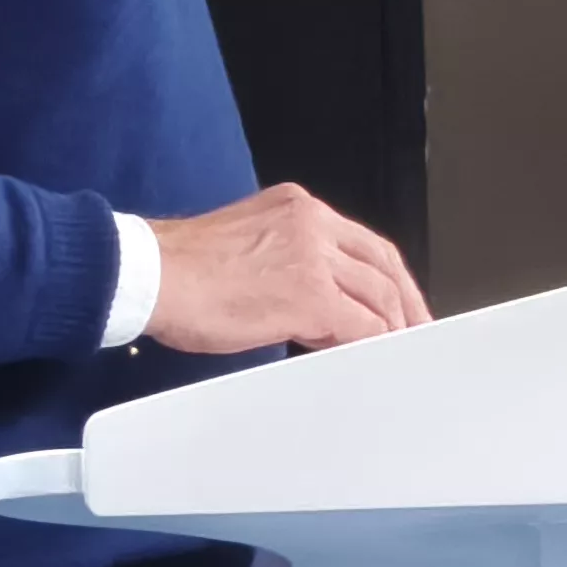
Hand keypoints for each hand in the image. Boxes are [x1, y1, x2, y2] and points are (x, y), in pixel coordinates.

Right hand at [146, 184, 431, 353]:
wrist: (150, 275)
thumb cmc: (180, 270)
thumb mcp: (246, 246)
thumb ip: (286, 260)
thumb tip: (311, 301)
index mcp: (297, 207)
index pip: (361, 241)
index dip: (387, 276)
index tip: (396, 300)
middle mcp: (312, 223)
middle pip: (382, 263)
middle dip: (405, 302)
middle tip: (415, 330)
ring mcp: (314, 257)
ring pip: (379, 294)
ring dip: (392, 327)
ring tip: (396, 352)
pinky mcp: (310, 295)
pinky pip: (362, 325)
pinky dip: (372, 343)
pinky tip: (370, 359)